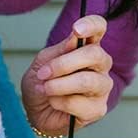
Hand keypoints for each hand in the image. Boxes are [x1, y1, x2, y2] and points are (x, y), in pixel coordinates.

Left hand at [21, 16, 112, 135]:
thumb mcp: (43, 62)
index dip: (92, 25)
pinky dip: (60, 101)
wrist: (35, 112)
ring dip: (60, 85)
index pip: (99, 28)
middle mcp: (100, 65)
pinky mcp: (98, 108)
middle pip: (94, 54)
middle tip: (44, 73)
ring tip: (45, 89)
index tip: (76, 29)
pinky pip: (80, 103)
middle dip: (64, 64)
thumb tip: (74, 37)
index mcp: (87, 46)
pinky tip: (53, 102)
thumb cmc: (41, 82)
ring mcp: (102, 87)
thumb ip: (60, 50)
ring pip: (87, 81)